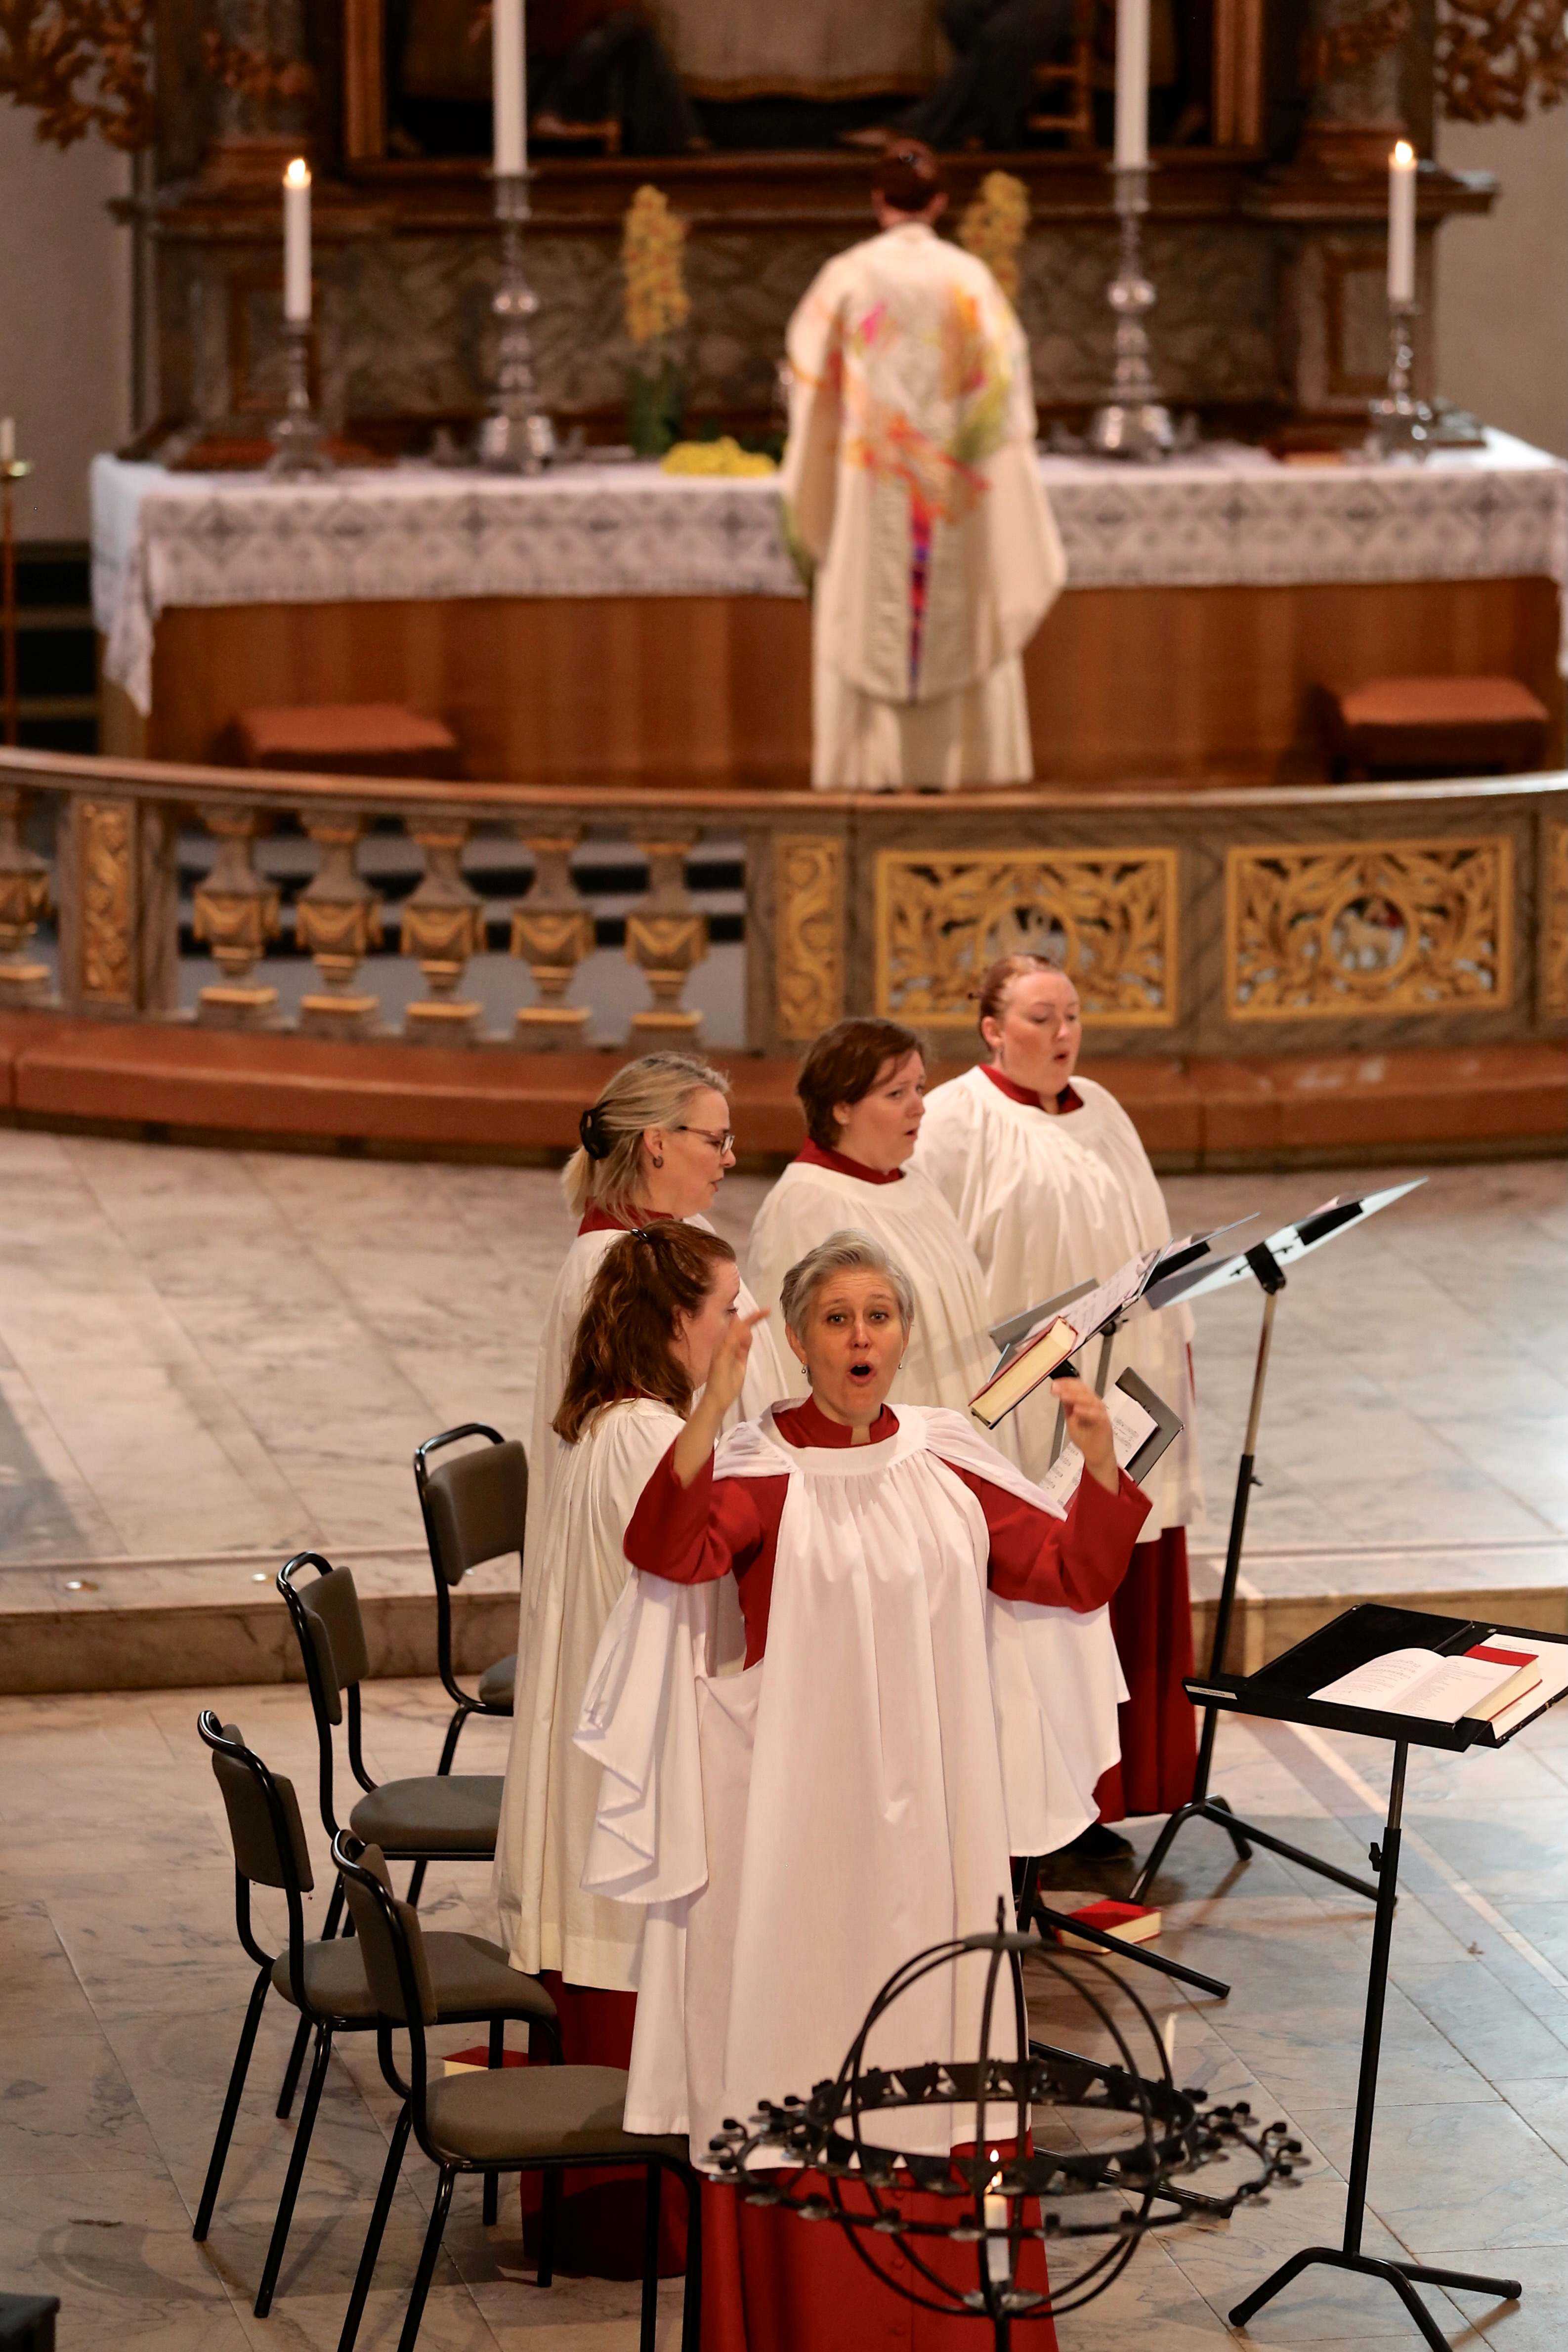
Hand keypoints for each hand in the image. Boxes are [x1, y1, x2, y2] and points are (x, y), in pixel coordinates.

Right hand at [673, 1308, 769, 1488]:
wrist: (717, 1401)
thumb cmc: (727, 1385)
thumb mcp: (740, 1364)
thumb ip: (743, 1349)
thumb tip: (748, 1334)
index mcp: (728, 1347)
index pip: (740, 1330)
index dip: (752, 1321)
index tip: (765, 1312)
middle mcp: (722, 1346)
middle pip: (736, 1327)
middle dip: (752, 1318)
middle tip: (767, 1310)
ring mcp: (720, 1351)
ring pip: (733, 1331)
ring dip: (747, 1323)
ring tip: (762, 1314)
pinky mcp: (719, 1358)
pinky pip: (728, 1343)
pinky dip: (738, 1335)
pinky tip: (747, 1328)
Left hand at [1050, 1375, 1118, 1493]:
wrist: (1096, 1454)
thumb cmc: (1086, 1438)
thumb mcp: (1071, 1419)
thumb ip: (1068, 1406)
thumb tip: (1060, 1392)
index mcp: (1088, 1402)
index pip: (1078, 1386)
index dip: (1066, 1383)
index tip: (1054, 1385)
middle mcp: (1095, 1404)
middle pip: (1083, 1390)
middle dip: (1068, 1388)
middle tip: (1055, 1389)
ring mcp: (1101, 1413)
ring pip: (1090, 1400)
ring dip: (1075, 1397)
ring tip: (1063, 1396)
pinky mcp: (1104, 1423)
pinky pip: (1096, 1415)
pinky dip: (1086, 1411)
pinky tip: (1076, 1410)